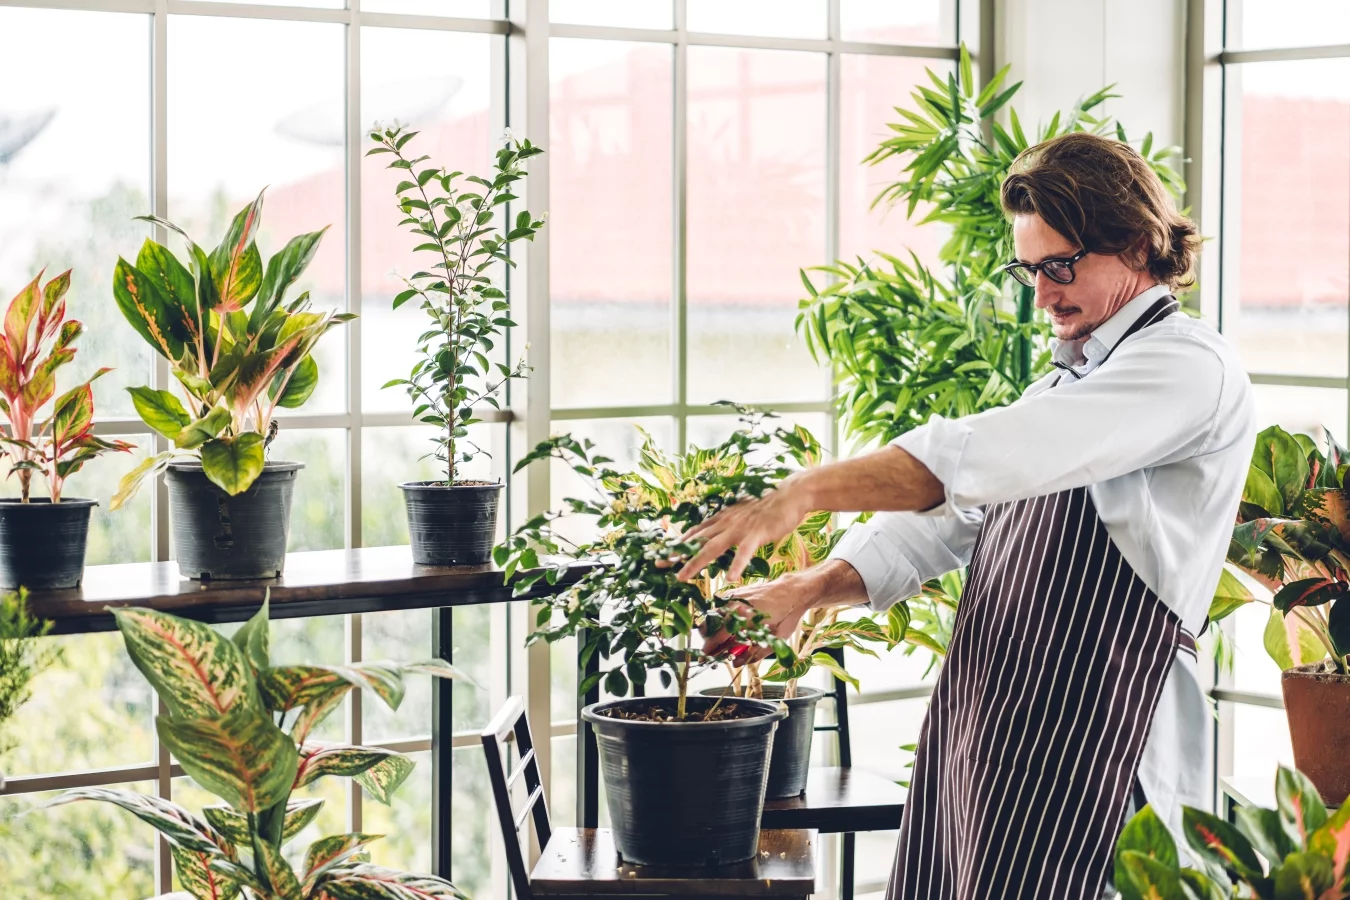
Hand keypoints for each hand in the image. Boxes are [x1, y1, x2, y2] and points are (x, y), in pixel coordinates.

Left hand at [675, 475, 810, 582]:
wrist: (790, 494)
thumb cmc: (769, 506)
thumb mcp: (743, 513)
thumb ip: (730, 523)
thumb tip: (721, 531)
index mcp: (723, 518)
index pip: (696, 532)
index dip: (678, 542)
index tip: (662, 552)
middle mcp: (726, 523)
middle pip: (696, 541)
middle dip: (676, 553)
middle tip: (658, 564)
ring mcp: (739, 529)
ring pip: (712, 548)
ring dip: (694, 563)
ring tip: (681, 577)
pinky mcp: (756, 534)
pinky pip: (744, 553)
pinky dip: (736, 565)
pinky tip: (730, 578)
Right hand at [702, 576, 812, 663]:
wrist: (792, 591)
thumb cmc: (786, 616)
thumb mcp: (774, 641)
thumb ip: (753, 654)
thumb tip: (735, 663)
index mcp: (743, 620)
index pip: (717, 637)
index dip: (709, 649)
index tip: (706, 658)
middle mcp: (733, 606)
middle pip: (707, 625)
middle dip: (708, 639)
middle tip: (716, 649)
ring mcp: (732, 597)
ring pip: (711, 615)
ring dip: (712, 628)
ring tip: (724, 638)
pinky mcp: (734, 592)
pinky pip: (719, 606)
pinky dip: (719, 617)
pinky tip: (729, 624)